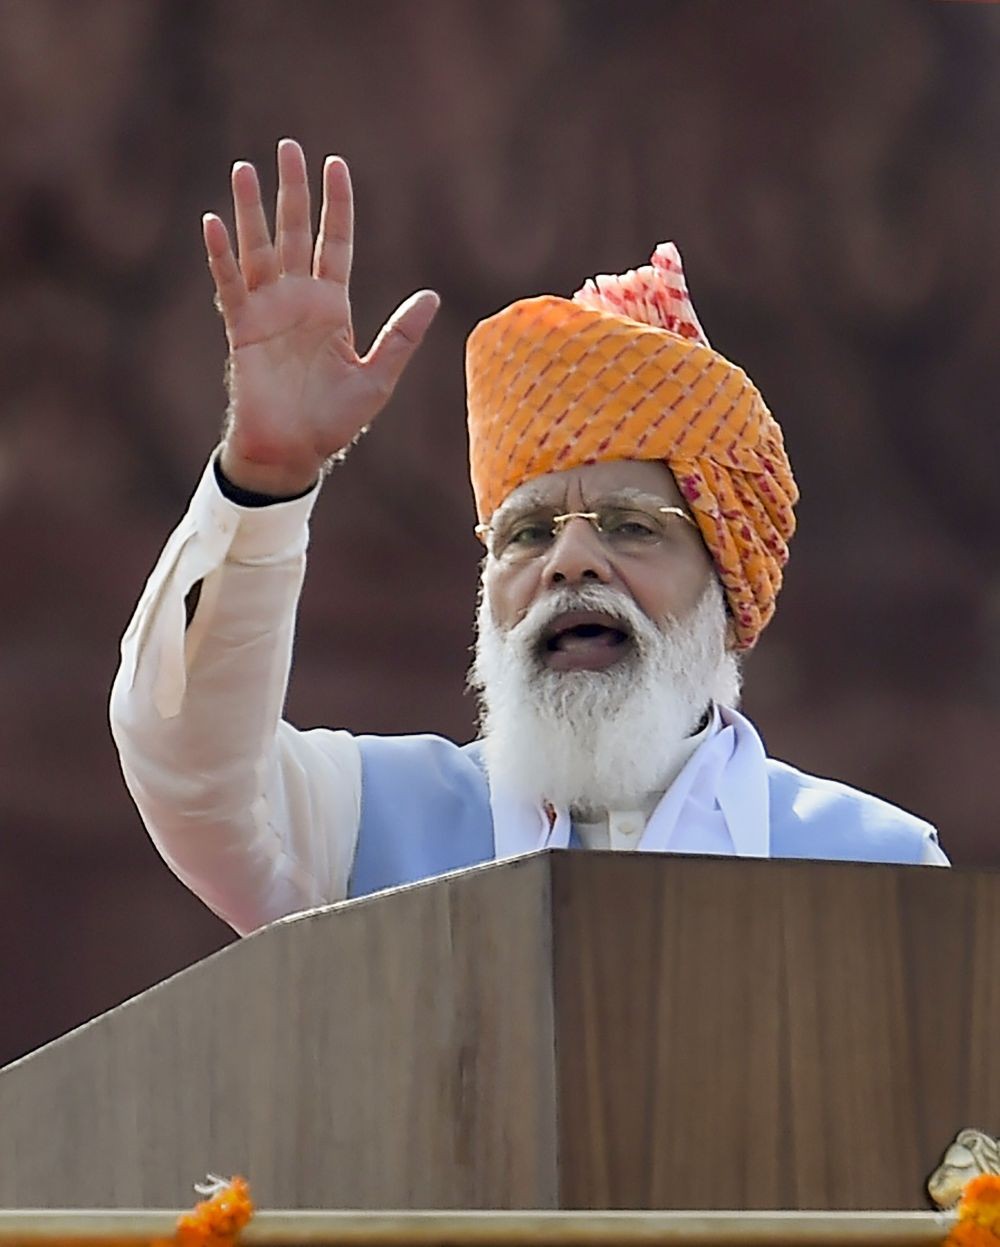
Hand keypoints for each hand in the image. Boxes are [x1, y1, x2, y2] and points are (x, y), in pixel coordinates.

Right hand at [203, 138, 439, 495]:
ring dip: (251, 210)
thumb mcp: (378, 376)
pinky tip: (215, 221)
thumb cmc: (335, 420)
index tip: (334, 164)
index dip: (335, 205)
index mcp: (332, 307)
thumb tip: (432, 296)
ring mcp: (267, 312)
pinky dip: (221, 256)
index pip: (334, 243)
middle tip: (288, 146)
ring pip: (258, 249)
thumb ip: (401, 336)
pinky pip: (229, 286)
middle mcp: (298, 301)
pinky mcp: (242, 330)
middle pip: (293, 233)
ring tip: (245, 168)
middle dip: (292, 191)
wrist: (295, 452)